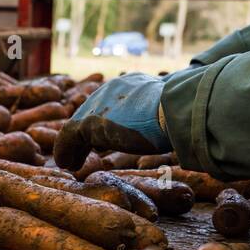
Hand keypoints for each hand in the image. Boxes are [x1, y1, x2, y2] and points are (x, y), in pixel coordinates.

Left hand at [53, 73, 171, 169]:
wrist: (175, 109)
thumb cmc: (183, 114)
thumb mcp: (172, 112)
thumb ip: (165, 116)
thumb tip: (177, 130)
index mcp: (133, 85)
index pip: (111, 104)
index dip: (105, 123)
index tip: (102, 141)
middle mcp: (112, 90)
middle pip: (91, 113)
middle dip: (85, 134)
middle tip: (82, 151)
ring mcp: (99, 105)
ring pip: (78, 126)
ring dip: (73, 146)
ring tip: (71, 163)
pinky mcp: (89, 122)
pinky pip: (69, 137)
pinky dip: (66, 151)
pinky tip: (67, 164)